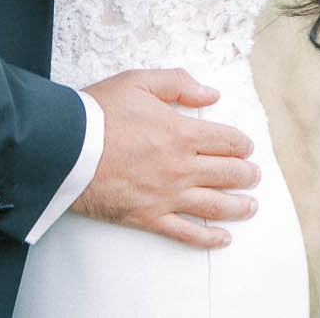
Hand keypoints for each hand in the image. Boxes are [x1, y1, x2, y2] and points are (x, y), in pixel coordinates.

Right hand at [72, 68, 259, 248]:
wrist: (65, 148)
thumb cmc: (98, 113)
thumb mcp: (138, 81)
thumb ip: (178, 83)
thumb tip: (211, 94)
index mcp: (181, 133)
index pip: (228, 141)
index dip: (243, 144)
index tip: (247, 147)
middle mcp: (181, 167)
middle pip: (228, 174)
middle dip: (247, 175)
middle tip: (254, 175)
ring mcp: (167, 195)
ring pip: (216, 206)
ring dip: (239, 206)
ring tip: (251, 205)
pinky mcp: (149, 216)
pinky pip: (186, 233)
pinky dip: (209, 238)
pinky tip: (222, 238)